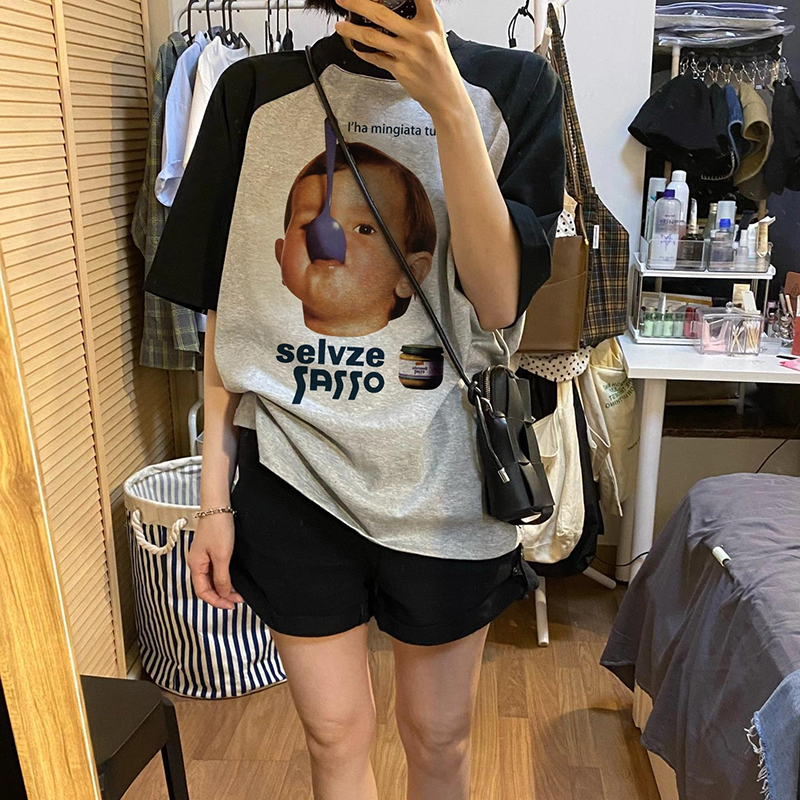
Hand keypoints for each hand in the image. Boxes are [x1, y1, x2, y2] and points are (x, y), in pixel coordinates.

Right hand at [187, 513, 243, 610]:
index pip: (202, 592)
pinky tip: (233, 580)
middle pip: (206, 587)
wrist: (219, 506)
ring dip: (224, 588)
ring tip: (238, 593)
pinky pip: (215, 570)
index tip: (230, 606)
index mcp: (195, 565)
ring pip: (212, 579)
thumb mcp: (222, 556)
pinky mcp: (211, 550)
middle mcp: (197, 562)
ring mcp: (203, 556)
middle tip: (237, 601)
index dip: (216, 601)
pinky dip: (224, 578)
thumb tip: (223, 593)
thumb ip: (221, 577)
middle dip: (221, 596)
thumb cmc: (217, 527)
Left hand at [334, 0, 469, 120]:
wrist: (446, 95)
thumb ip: (419, 17)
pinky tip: (355, 46)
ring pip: (372, 38)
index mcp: (431, 22)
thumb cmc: (439, 64)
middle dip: (357, 4)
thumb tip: (392, 6)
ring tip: (340, 26)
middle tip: (343, 0)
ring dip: (352, 31)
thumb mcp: (436, 33)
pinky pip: (375, 58)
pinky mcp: (400, 70)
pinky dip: (363, 52)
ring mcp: (408, 54)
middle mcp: (419, 36)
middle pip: (381, 14)